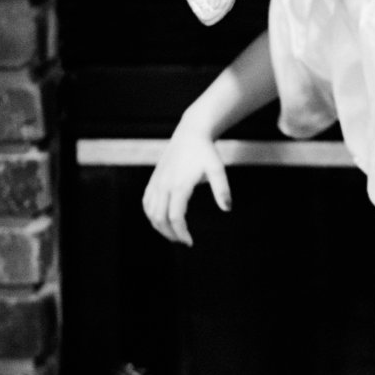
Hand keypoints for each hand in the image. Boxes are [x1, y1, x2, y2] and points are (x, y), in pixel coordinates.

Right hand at [142, 120, 230, 245]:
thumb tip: (227, 208)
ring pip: (150, 212)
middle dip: (169, 234)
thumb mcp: (217, 169)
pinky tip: (160, 219)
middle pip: (159, 218)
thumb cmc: (206, 151)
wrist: (191, 132)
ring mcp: (157, 182)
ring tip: (172, 233)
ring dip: (159, 226)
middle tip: (182, 241)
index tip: (189, 242)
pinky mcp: (154, 179)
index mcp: (179, 185)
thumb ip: (222, 189)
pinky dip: (151, 214)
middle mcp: (164, 185)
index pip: (175, 217)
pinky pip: (146, 202)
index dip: (181, 233)